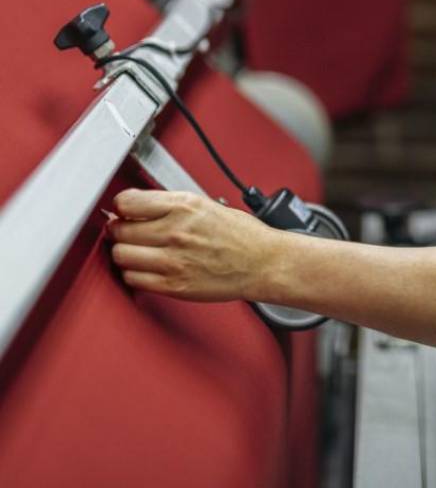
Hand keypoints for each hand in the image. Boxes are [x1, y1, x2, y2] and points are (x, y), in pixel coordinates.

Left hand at [107, 188, 280, 301]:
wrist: (263, 262)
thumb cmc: (241, 235)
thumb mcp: (206, 204)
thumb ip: (170, 204)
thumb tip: (137, 206)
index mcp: (184, 206)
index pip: (127, 202)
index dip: (121, 207)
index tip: (124, 212)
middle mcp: (176, 231)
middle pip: (119, 230)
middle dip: (121, 230)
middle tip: (129, 232)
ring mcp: (173, 260)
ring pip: (121, 255)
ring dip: (126, 253)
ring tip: (139, 251)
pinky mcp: (173, 285)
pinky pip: (133, 279)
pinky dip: (135, 274)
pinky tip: (148, 268)